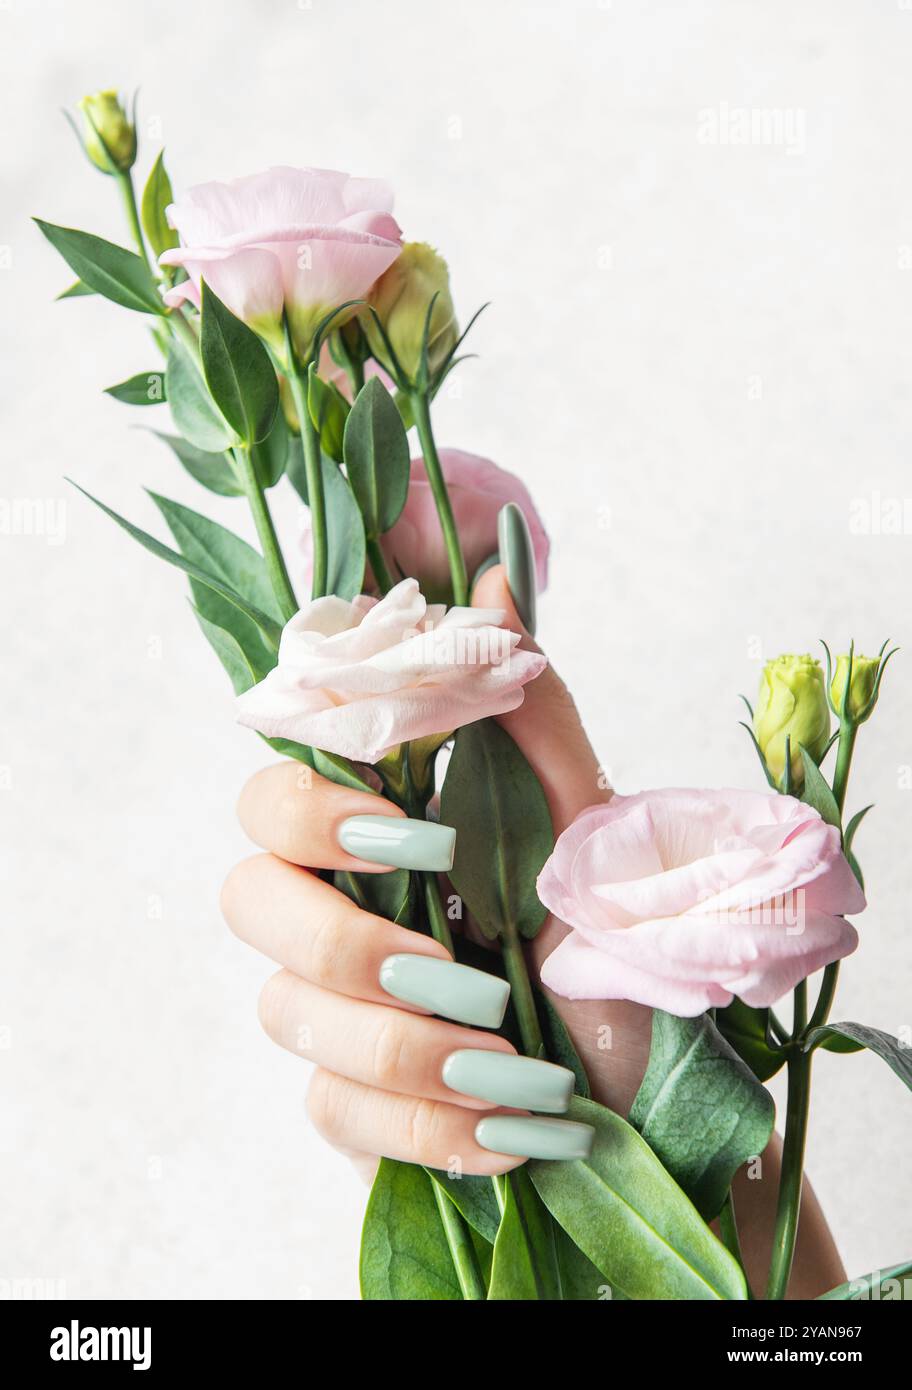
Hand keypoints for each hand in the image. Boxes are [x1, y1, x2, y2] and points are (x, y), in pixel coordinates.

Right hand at [221, 564, 651, 1180]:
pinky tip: (513, 1132)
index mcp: (387, 832)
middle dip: (344, 939)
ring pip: (285, 1012)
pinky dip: (427, 1128)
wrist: (658, 1085)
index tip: (418, 838)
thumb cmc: (616, 947)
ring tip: (518, 1065)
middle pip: (246, 895)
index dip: (314, 810)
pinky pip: (332, 1109)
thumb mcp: (590, 829)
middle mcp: (342, 908)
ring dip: (407, 1047)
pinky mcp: (350, 1099)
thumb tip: (499, 572)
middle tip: (461, 967)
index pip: (278, 790)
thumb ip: (531, 710)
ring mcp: (336, 1007)